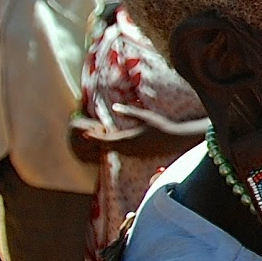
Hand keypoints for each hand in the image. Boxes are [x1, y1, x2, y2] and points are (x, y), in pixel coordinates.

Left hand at [70, 111, 207, 162]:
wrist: (175, 140)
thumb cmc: (161, 126)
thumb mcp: (145, 116)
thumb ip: (129, 112)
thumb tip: (115, 106)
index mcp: (128, 138)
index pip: (106, 140)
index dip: (95, 137)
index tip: (85, 133)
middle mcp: (129, 148)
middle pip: (108, 146)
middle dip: (98, 141)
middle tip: (88, 135)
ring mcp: (135, 153)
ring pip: (115, 150)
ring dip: (106, 145)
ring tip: (99, 139)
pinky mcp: (140, 154)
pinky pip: (123, 152)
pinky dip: (116, 147)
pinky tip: (115, 143)